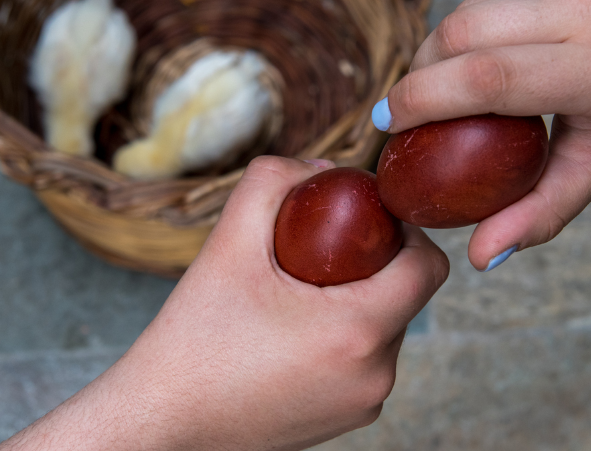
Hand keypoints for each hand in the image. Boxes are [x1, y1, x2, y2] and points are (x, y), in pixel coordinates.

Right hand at [3, 157, 448, 450]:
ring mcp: (366, 403)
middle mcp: (377, 375)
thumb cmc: (192, 342)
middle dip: (374, 263)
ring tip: (302, 293)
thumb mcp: (226, 246)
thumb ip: (272, 183)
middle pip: (407, 294)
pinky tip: (296, 332)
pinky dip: (344, 338)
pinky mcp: (349, 421)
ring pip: (387, 328)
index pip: (429, 266)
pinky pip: (365, 362)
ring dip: (359, 301)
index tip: (367, 220)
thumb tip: (319, 166)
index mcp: (359, 332)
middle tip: (321, 251)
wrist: (160, 425)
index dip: (408, 231)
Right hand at [376, 0, 590, 268]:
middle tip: (418, 104)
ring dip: (449, 43)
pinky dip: (480, 13)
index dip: (422, 98)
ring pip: (471, 3)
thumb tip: (480, 258)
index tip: (389, 121)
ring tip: (464, 74)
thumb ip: (542, 212)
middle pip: (464, 32)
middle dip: (424, 71)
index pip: (488, 78)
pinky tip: (505, 36)